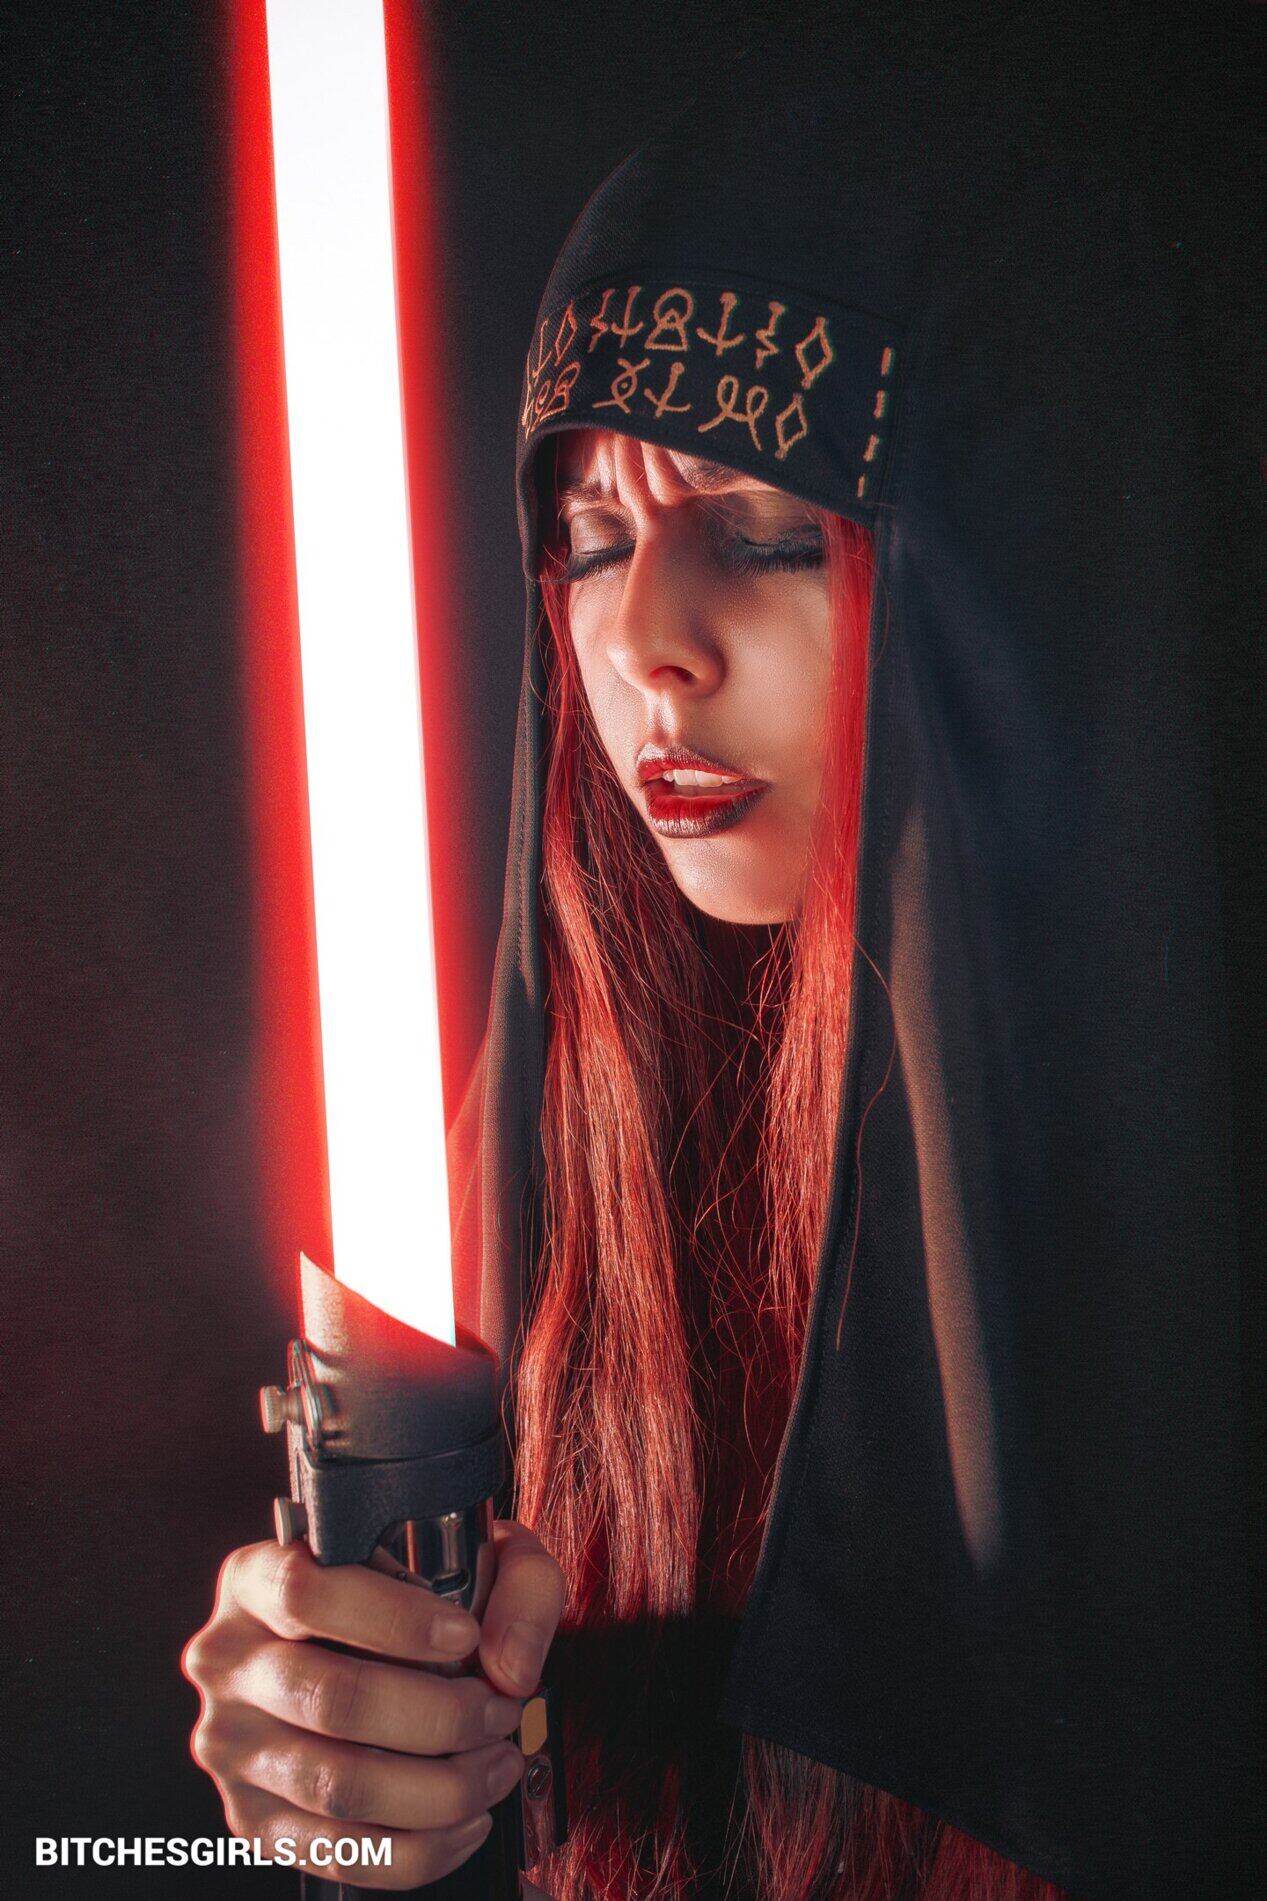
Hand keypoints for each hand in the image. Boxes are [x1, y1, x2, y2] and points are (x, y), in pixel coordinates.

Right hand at [182, 1520, 564, 1890]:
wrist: (372, 1655)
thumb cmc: (417, 1599)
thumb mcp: (470, 1554)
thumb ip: (513, 1586)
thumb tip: (510, 1668)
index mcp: (255, 1580)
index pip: (305, 1594)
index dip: (394, 1619)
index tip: (464, 1635)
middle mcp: (228, 1662)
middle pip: (332, 1700)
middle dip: (439, 1716)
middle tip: (498, 1712)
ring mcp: (233, 1747)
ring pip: (339, 1785)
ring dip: (440, 1787)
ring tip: (496, 1765)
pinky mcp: (255, 1820)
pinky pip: (340, 1853)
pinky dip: (419, 1850)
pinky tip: (467, 1820)